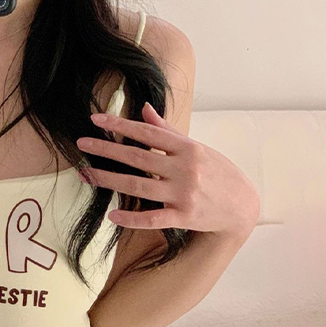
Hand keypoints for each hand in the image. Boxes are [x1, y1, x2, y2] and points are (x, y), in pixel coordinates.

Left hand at [75, 102, 259, 238]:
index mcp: (187, 148)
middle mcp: (185, 169)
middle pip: (137, 157)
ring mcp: (184, 194)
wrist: (244, 206)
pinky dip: (131, 219)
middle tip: (81, 144)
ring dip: (108, 180)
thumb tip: (145, 107)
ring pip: (138, 186)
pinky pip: (153, 218)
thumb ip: (167, 130)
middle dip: (106, 149)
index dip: (120, 125)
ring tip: (86, 175)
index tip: (96, 119)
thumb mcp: (196, 147)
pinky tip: (111, 215)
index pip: (147, 132)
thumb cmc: (217, 172)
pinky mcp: (184, 217)